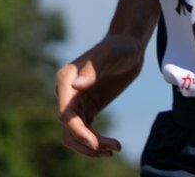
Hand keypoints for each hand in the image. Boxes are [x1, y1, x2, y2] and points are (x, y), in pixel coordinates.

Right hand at [56, 34, 145, 156]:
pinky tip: (113, 146)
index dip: (78, 131)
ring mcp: (76, 101)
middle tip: (111, 149)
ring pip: (75, 134)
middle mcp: (66, 92)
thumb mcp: (108, 55)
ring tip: (114, 149)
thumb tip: (76, 86)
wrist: (129, 46)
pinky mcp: (87, 107)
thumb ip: (92, 70)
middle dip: (86, 143)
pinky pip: (86, 130)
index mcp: (65, 79)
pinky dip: (96, 141)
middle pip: (68, 128)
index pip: (65, 114)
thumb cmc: (119, 47)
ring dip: (91, 146)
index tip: (95, 143)